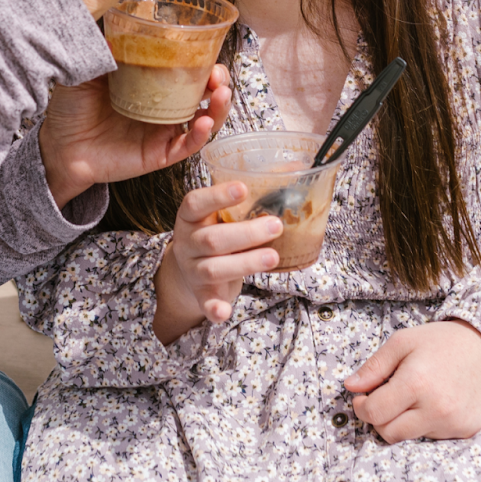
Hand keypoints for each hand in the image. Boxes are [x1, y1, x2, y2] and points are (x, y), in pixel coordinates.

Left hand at [38, 65, 231, 208]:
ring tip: (221, 95)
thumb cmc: (72, 107)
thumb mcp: (86, 70)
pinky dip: (200, 136)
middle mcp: (163, 107)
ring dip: (219, 108)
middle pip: (204, 94)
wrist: (58, 146)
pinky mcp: (158, 155)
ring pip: (204, 121)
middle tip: (218, 76)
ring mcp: (162, 132)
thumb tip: (116, 19)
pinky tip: (204, 123)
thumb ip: (102, 47)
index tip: (209, 51)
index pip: (187, 70)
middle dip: (219, 83)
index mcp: (151, 84)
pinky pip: (186, 147)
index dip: (204, 61)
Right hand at [152, 181, 281, 344]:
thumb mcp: (223, 215)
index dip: (218, 195)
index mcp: (190, 217)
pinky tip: (225, 312)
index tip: (244, 188)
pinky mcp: (200, 293)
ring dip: (245, 263)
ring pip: (214, 268)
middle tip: (276, 225)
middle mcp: (187, 243)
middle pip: (212, 238)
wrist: (191, 270)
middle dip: (246, 233)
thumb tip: (293, 169)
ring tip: (273, 257)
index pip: (196, 202)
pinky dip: (214, 308)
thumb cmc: (216, 233)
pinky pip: (205, 302)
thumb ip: (248, 199)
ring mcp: (192, 269)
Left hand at [344, 320, 480, 442]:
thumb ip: (374, 367)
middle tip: (384, 399)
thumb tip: (350, 387)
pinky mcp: (467, 430)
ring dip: (403, 421)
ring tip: (413, 397)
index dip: (361, 407)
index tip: (363, 397)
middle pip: (389, 433)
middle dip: (379, 418)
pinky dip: (425, 424)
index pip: (374, 413)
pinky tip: (433, 403)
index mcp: (416, 383)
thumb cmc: (439, 342)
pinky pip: (434, 437)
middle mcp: (436, 409)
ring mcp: (453, 423)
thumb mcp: (401, 342)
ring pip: (410, 437)